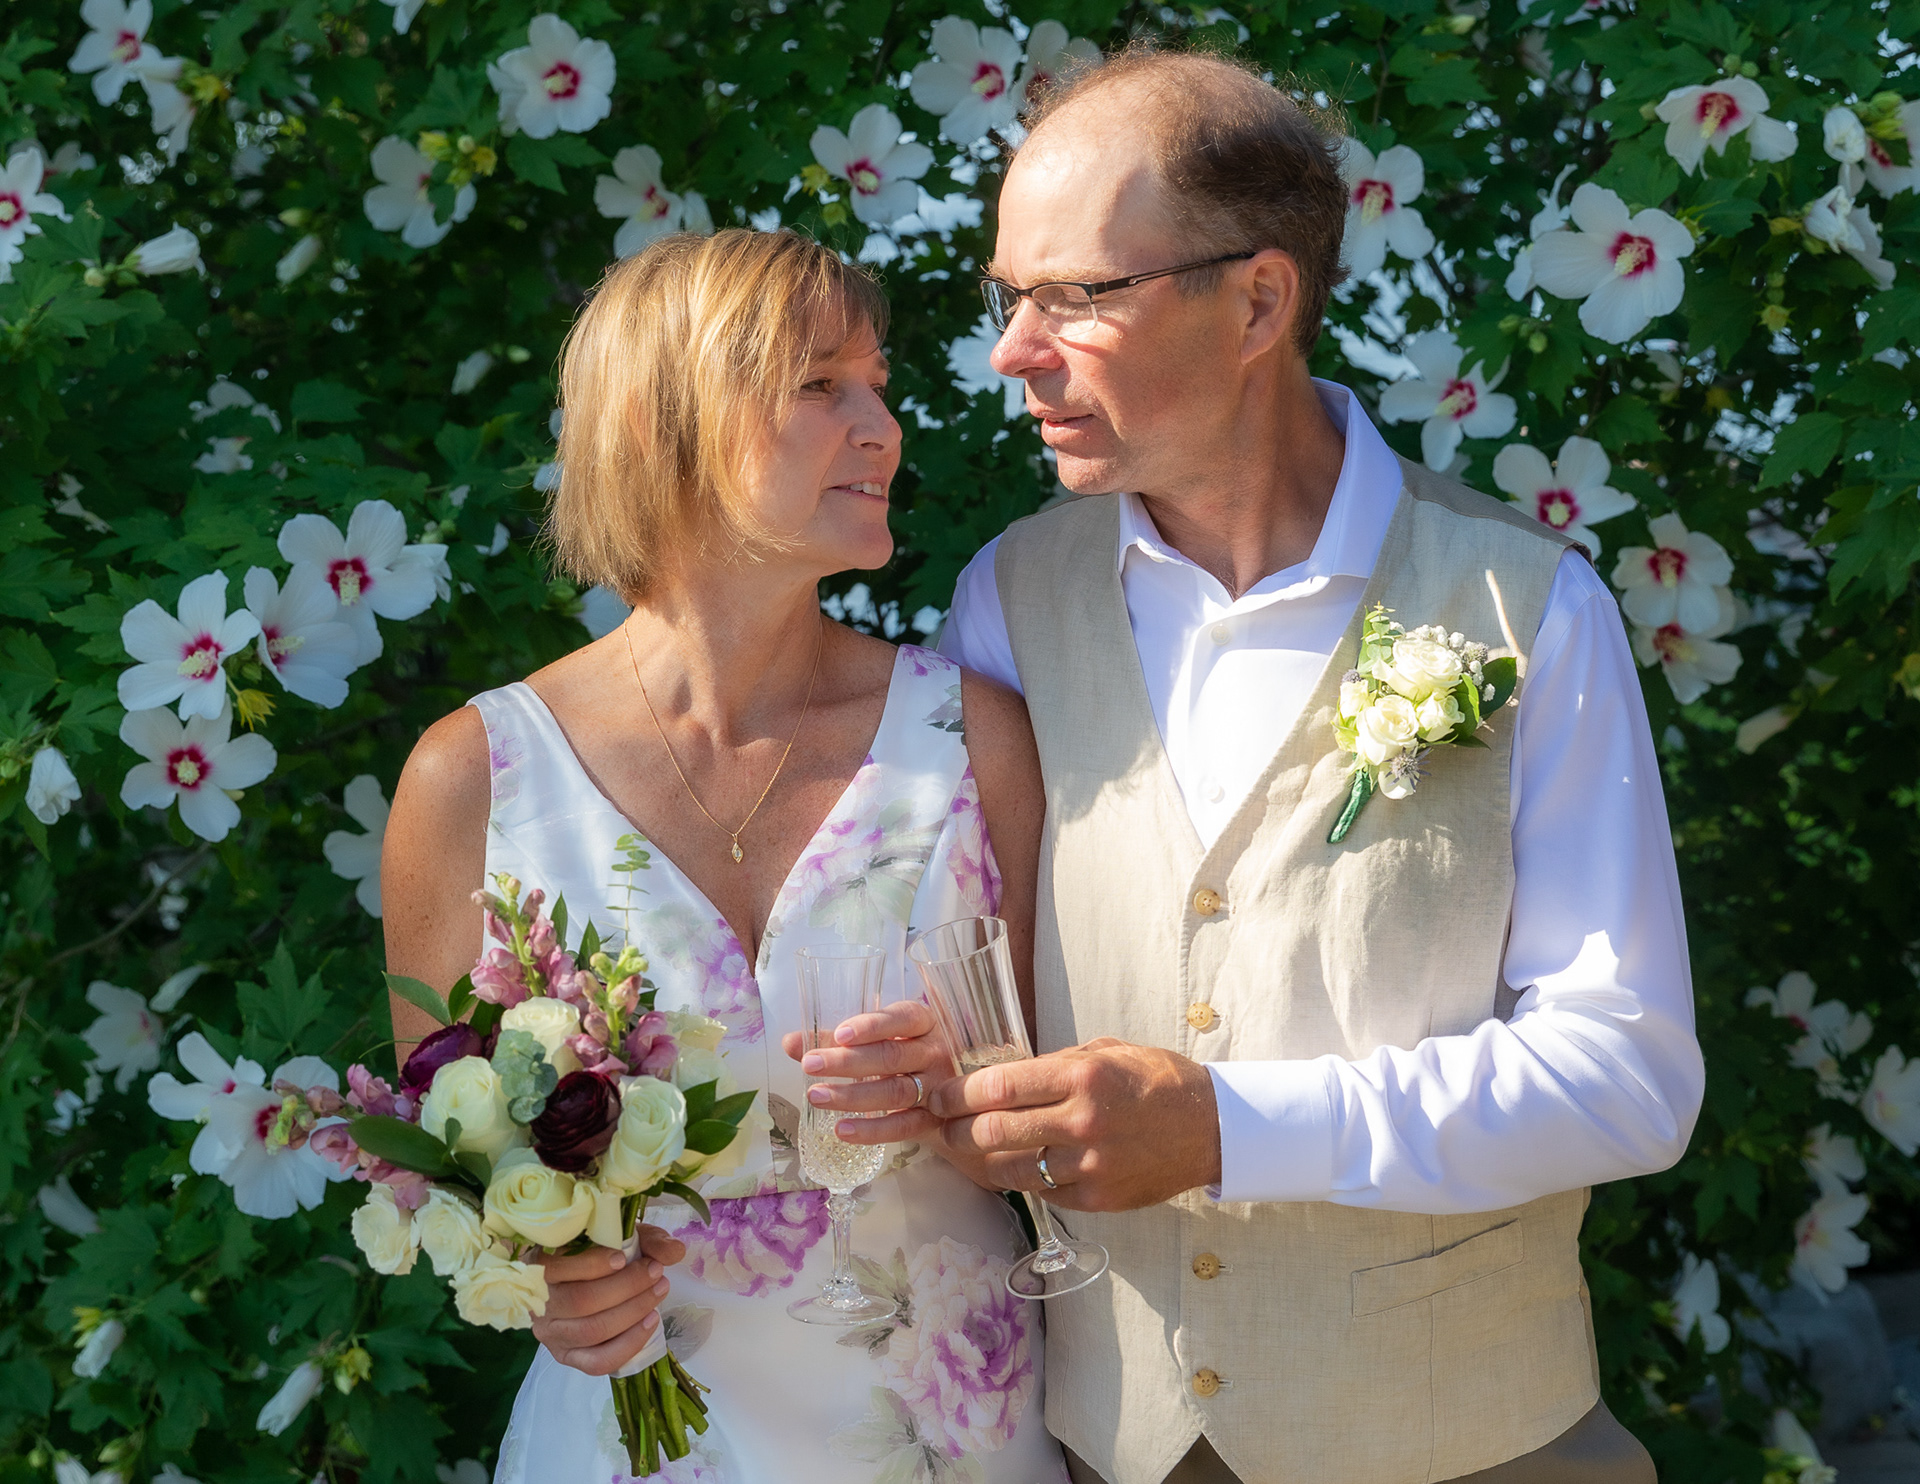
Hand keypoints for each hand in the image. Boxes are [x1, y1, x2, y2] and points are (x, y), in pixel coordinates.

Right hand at [530, 1224, 686, 1376]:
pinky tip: (650, 1321)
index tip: (623, 1258)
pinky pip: (598, 1361)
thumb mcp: (621, 1238)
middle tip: (656, 1272)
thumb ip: (646, 1240)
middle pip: (582, 1302)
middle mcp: (539, 1305)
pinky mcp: (568, 1357)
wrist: (590, 1286)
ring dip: (633, 1311)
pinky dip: (629, 1343)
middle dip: (626, 1287)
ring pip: (592, 1331)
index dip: (592, 1265)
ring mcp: (551, 1335)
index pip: (557, 1269)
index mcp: (539, 1268)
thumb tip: (673, 1251)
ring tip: (659, 1292)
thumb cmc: (601, 1255)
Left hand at [779, 999, 955, 1145]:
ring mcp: (937, 1088)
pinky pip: (902, 1127)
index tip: (840, 1034)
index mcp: (923, 1023)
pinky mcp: (932, 1120)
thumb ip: (838, 1040)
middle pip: (891, 1056)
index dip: (871, 1026)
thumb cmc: (905, 1054)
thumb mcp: (880, 1039)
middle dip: (848, 1061)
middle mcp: (933, 1053)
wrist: (952, 1095)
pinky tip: (842, 1129)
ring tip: (815, 1095)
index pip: (902, 1018)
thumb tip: (791, 1043)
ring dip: (852, 1096)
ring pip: (894, 1092)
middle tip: (810, 1064)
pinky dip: (871, 1130)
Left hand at [928, 1038, 1221, 1211]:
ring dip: (982, 1160)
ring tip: (970, 1150)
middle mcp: (1082, 1121)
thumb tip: (1006, 1073)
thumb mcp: (1108, 1052)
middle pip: (994, 1131)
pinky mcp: (1098, 1198)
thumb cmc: (1158, 1081)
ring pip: (1010, 1168)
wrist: (1212, 1128)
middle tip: (944, 1125)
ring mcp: (1089, 1165)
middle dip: (957, 1129)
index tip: (939, 1096)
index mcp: (1082, 1077)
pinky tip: (1013, 1168)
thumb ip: (1057, 1063)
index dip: (958, 1093)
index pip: (1000, 1086)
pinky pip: (1041, 1191)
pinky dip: (1023, 1179)